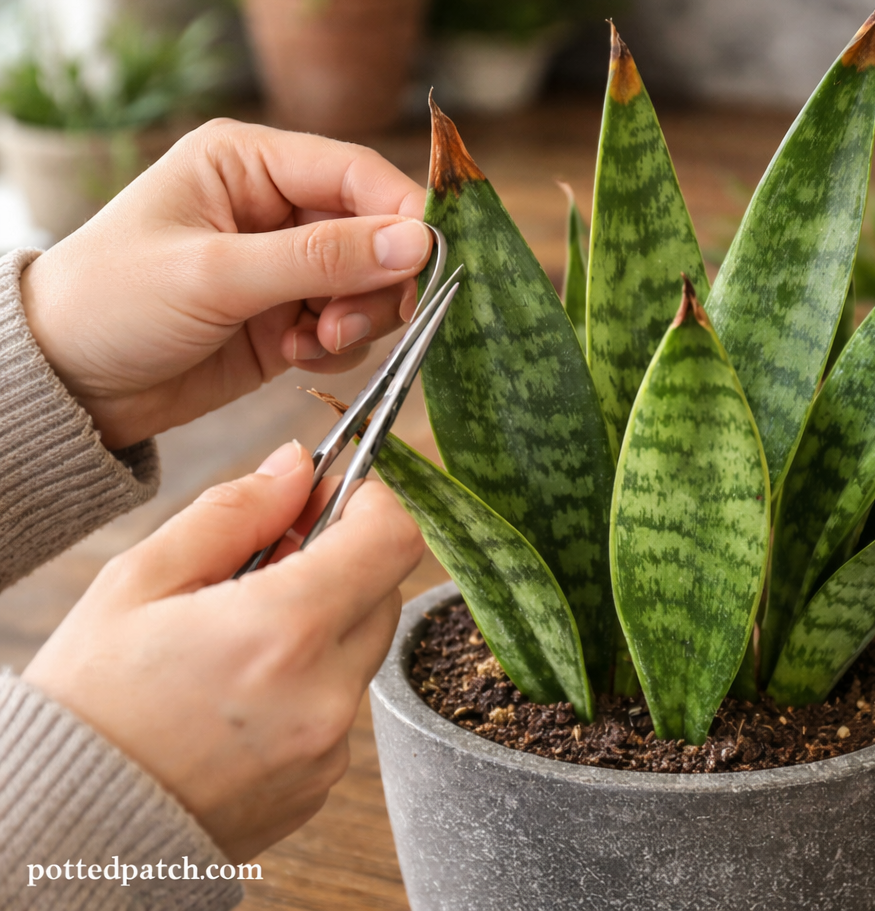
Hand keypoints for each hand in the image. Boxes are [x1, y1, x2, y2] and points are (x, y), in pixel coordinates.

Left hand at [20, 119, 430, 449]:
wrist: (71, 385)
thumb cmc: (114, 304)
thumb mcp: (215, 274)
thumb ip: (319, 259)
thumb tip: (418, 243)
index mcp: (249, 163)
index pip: (356, 173)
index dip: (403, 214)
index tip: (432, 262)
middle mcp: (275, 207)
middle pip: (374, 232)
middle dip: (375, 281)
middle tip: (348, 323)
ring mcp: (285, 266)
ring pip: (369, 284)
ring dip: (358, 318)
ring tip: (316, 342)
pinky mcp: (289, 317)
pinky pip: (349, 326)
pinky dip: (340, 346)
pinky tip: (298, 356)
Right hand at [22, 440, 423, 861]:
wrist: (64, 826)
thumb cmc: (90, 697)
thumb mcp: (142, 579)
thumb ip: (235, 511)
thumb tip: (297, 466)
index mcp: (284, 632)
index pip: (392, 539)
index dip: (370, 503)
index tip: (332, 497)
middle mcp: (325, 695)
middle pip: (383, 592)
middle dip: (340, 561)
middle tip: (269, 560)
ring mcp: (327, 748)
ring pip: (361, 648)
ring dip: (323, 622)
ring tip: (242, 633)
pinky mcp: (320, 783)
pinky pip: (340, 704)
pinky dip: (310, 680)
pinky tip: (242, 689)